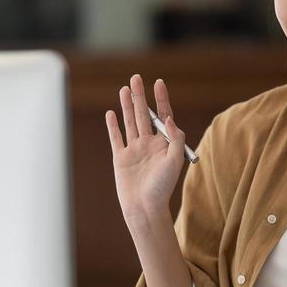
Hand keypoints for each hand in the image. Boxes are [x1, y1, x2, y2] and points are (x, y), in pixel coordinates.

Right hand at [106, 74, 186, 220]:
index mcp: (164, 143)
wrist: (144, 207)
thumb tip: (169, 118)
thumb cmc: (162, 188)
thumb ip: (175, 139)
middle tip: (136, 78)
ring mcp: (134, 150)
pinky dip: (113, 125)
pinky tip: (111, 113)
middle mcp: (149, 144)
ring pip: (129, 122)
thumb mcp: (175, 162)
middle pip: (144, 115)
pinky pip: (116, 138)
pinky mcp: (121, 158)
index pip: (163, 116)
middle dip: (140, 96)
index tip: (158, 82)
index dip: (161, 99)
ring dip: (127, 105)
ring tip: (124, 89)